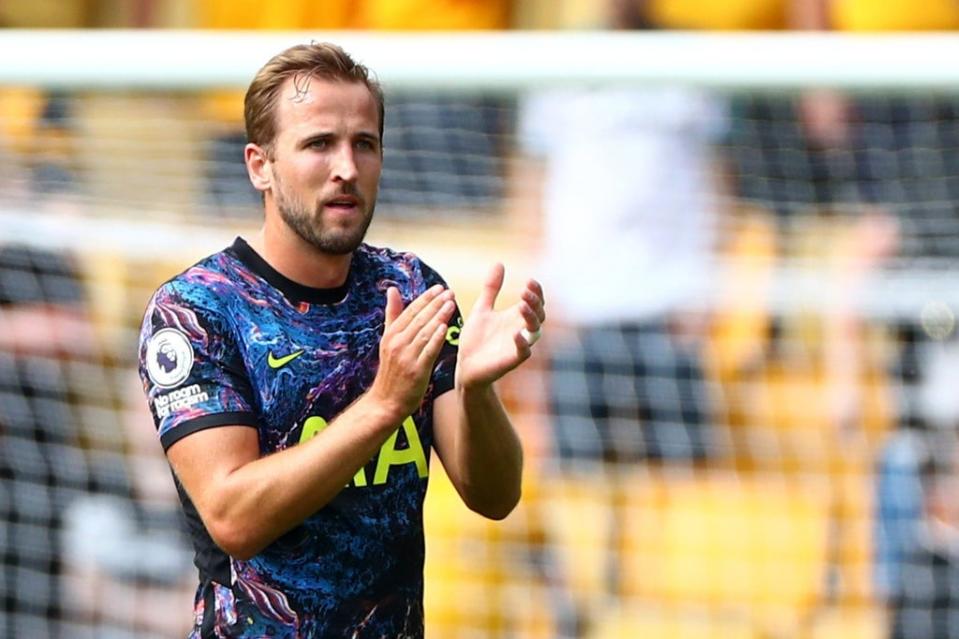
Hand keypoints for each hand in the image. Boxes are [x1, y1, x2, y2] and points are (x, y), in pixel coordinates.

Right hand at [369, 285, 456, 418]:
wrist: (386, 402)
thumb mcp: (388, 340)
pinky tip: (445, 328)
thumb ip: (393, 315)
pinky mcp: (416, 370)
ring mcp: (406, 357)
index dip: (425, 298)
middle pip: (419, 319)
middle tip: (449, 292)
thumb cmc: (391, 371)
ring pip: (424, 332)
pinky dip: (436, 338)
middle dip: (435, 304)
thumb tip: (392, 289)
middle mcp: (397, 343)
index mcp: (391, 335)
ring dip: (438, 317)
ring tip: (451, 304)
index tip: (438, 288)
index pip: (410, 311)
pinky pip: (428, 351)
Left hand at [456, 263, 545, 388]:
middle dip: (535, 302)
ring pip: (534, 331)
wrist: (465, 366)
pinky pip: (523, 352)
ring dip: (531, 318)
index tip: (529, 281)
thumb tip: (499, 263)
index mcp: (515, 317)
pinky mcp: (511, 360)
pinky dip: (522, 343)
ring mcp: (517, 345)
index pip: (534, 302)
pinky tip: (516, 333)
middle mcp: (520, 330)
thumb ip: (492, 289)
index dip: (536, 292)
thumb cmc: (476, 339)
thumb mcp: (482, 309)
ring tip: (522, 305)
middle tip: (525, 292)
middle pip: (538, 314)